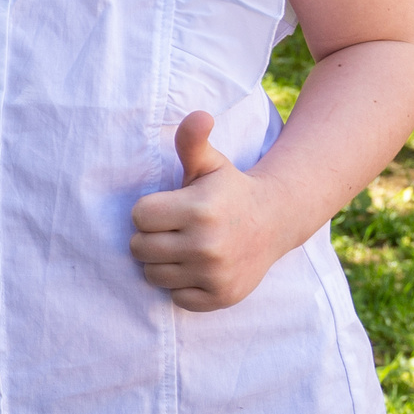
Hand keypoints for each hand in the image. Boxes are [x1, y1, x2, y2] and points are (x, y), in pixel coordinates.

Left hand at [129, 112, 295, 311]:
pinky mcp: (221, 296)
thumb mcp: (210, 163)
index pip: (139, 216)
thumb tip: (198, 115)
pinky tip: (198, 268)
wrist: (275, 221)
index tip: (169, 207)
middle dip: (151, 237)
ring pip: (153, 275)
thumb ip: (192, 141)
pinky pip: (175, 297)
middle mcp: (206, 244)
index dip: (149, 211)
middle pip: (139, 248)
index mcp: (198, 209)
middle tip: (175, 229)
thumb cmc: (229, 189)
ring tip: (184, 247)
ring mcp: (214, 273)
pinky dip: (182, 286)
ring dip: (162, 263)